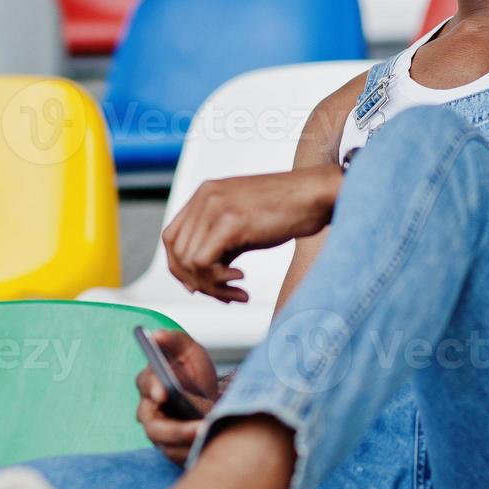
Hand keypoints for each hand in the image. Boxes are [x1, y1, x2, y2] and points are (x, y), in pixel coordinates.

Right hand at [135, 329, 220, 464]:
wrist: (210, 397)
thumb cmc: (193, 372)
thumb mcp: (188, 351)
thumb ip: (173, 340)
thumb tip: (156, 335)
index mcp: (149, 383)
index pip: (146, 385)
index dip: (154, 388)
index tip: (164, 392)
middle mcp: (149, 412)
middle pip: (154, 426)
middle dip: (177, 429)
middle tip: (200, 427)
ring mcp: (161, 434)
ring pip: (168, 445)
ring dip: (190, 443)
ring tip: (212, 437)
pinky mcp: (174, 450)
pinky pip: (180, 457)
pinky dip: (195, 453)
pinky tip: (213, 446)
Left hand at [163, 166, 340, 301]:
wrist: (316, 194)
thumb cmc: (288, 210)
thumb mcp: (243, 223)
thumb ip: (219, 244)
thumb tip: (200, 278)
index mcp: (204, 194)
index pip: (171, 238)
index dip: (181, 268)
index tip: (202, 285)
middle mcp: (204, 198)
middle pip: (176, 252)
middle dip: (197, 282)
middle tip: (225, 293)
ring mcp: (215, 207)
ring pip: (188, 261)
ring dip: (211, 286)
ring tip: (237, 291)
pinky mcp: (229, 222)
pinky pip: (203, 263)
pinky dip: (218, 281)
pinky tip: (242, 281)